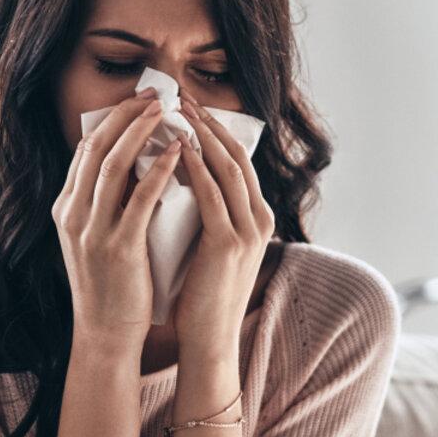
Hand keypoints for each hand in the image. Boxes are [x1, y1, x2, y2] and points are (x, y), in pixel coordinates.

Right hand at [53, 87, 184, 344]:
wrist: (105, 334)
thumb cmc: (111, 286)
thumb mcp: (97, 237)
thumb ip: (108, 203)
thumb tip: (137, 164)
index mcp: (65, 209)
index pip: (85, 150)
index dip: (112, 120)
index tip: (138, 100)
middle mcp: (72, 214)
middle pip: (96, 147)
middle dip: (126, 115)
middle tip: (155, 94)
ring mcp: (92, 231)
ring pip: (114, 165)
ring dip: (142, 131)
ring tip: (168, 111)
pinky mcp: (117, 248)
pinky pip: (139, 198)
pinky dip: (159, 169)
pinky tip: (179, 152)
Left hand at [169, 91, 273, 360]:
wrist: (209, 339)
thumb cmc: (202, 295)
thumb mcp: (212, 246)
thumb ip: (209, 213)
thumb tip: (183, 177)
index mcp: (258, 219)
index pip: (240, 162)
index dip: (217, 131)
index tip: (192, 108)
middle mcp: (260, 220)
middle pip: (238, 157)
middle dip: (210, 124)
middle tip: (183, 97)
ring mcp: (249, 232)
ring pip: (228, 169)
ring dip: (202, 136)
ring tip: (178, 112)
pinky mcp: (228, 244)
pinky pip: (211, 195)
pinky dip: (195, 168)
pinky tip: (177, 149)